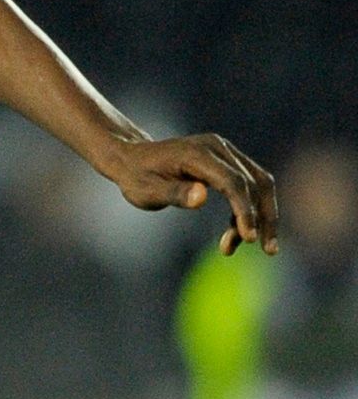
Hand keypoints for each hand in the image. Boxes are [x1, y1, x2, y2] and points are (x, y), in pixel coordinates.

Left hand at [102, 133, 278, 255]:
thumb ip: (174, 194)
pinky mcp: (228, 161)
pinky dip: (249, 210)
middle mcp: (217, 147)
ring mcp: (225, 152)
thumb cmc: (136, 177)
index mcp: (197, 153)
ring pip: (258, 184)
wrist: (131, 159)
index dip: (245, 210)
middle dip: (264, 217)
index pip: (233, 182)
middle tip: (267, 250)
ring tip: (247, 245)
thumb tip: (201, 197)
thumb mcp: (146, 191)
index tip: (248, 238)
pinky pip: (249, 185)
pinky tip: (237, 233)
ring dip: (262, 216)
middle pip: (255, 182)